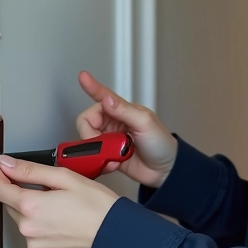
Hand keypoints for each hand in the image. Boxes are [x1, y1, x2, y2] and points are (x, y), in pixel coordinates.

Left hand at [0, 156, 119, 247]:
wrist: (117, 236)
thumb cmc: (98, 207)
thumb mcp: (66, 178)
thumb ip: (32, 170)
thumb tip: (7, 164)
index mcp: (31, 206)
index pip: (0, 190)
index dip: (0, 177)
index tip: (3, 171)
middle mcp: (29, 230)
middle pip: (13, 207)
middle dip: (23, 197)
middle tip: (50, 192)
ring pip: (26, 226)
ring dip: (36, 217)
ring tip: (63, 213)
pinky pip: (37, 243)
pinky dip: (45, 234)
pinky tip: (64, 228)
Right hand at [75, 70, 177, 187]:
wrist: (165, 170)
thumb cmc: (161, 143)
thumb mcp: (145, 123)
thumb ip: (125, 111)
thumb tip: (107, 100)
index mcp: (122, 110)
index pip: (103, 96)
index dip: (91, 87)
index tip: (82, 76)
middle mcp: (113, 123)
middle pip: (87, 122)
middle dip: (90, 134)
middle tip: (103, 144)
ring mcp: (109, 140)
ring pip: (87, 140)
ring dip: (96, 150)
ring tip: (112, 156)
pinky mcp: (107, 155)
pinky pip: (92, 157)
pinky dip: (98, 161)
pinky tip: (112, 164)